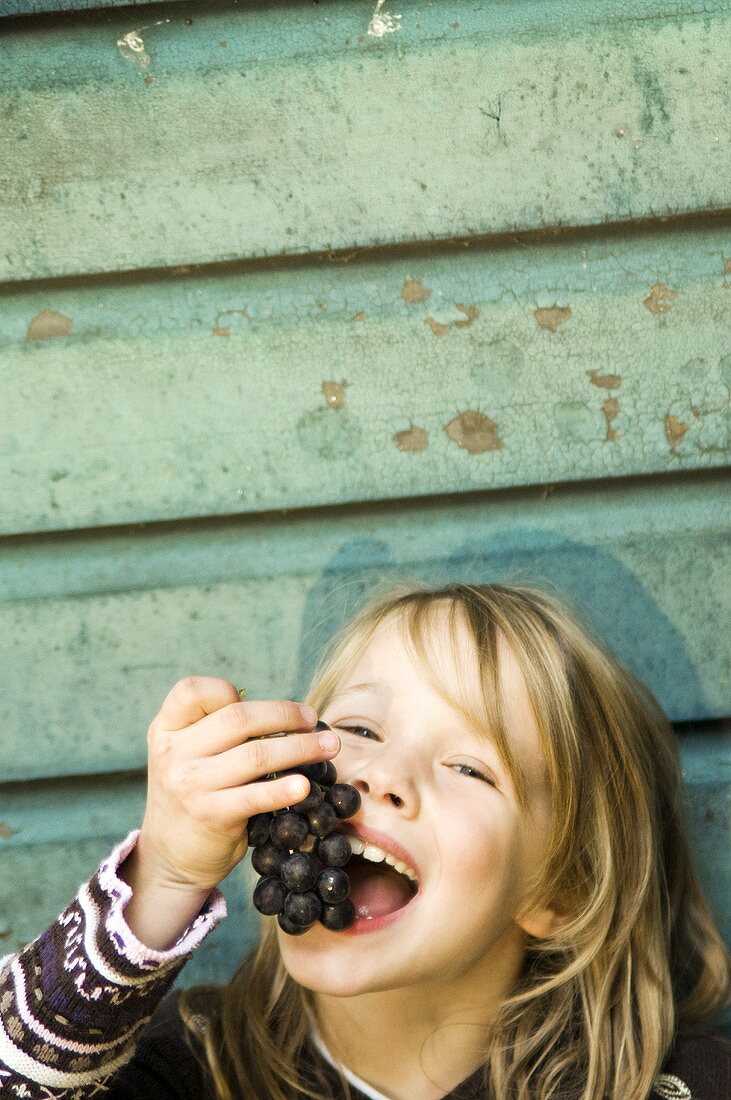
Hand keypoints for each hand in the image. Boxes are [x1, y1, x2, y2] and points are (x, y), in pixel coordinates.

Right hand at [136, 676, 340, 893]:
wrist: (170, 857)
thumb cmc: (194, 793)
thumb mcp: (187, 754)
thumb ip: (217, 729)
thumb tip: (283, 712)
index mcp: (166, 729)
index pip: (193, 691)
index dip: (229, 690)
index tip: (264, 706)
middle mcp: (173, 753)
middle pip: (238, 718)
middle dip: (285, 715)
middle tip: (314, 721)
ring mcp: (189, 785)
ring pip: (255, 755)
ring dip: (301, 748)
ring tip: (329, 747)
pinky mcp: (210, 815)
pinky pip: (255, 796)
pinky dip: (284, 789)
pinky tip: (306, 786)